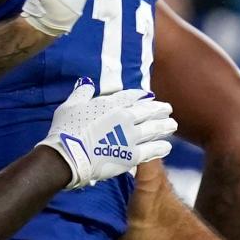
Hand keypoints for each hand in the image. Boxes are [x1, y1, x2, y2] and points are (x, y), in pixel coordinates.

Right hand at [38, 81, 174, 188]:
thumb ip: (82, 93)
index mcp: (111, 104)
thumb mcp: (70, 105)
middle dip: (159, 109)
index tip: (148, 96)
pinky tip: (167, 146)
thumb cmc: (66, 129)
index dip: (141, 96)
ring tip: (172, 124)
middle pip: (148, 111)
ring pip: (154, 129)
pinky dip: (161, 147)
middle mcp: (126, 117)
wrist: (70, 156)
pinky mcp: (132, 155)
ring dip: (164, 126)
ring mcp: (131, 137)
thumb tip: (88, 84)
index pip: (132, 96)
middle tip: (168, 109)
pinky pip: (152, 150)